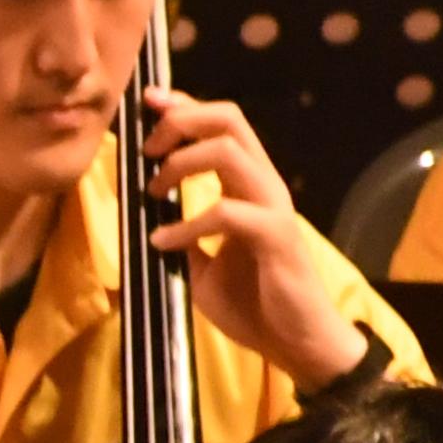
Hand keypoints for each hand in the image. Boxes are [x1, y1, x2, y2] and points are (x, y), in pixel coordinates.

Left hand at [140, 89, 373, 389]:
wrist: (294, 341)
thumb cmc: (253, 303)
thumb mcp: (202, 267)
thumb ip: (184, 236)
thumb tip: (149, 223)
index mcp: (248, 185)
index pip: (221, 126)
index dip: (185, 106)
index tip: (148, 101)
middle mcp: (263, 185)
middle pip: (230, 119)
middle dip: (181, 121)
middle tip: (148, 151)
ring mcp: (272, 207)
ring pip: (229, 152)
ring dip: (181, 164)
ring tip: (154, 192)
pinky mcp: (274, 236)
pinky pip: (226, 212)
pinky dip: (186, 224)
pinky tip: (163, 242)